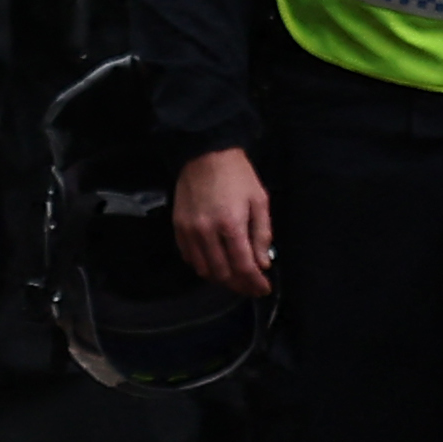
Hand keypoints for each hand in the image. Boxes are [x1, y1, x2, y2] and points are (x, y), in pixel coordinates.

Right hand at [171, 145, 273, 302]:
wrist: (205, 153)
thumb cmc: (237, 175)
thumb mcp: (259, 201)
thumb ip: (262, 235)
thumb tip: (263, 263)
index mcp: (231, 224)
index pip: (243, 266)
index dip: (255, 283)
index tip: (263, 288)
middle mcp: (207, 232)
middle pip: (223, 273)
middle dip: (240, 285)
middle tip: (252, 286)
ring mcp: (189, 230)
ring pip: (204, 270)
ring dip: (221, 279)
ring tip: (235, 278)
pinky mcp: (178, 227)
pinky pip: (188, 257)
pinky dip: (203, 266)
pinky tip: (215, 264)